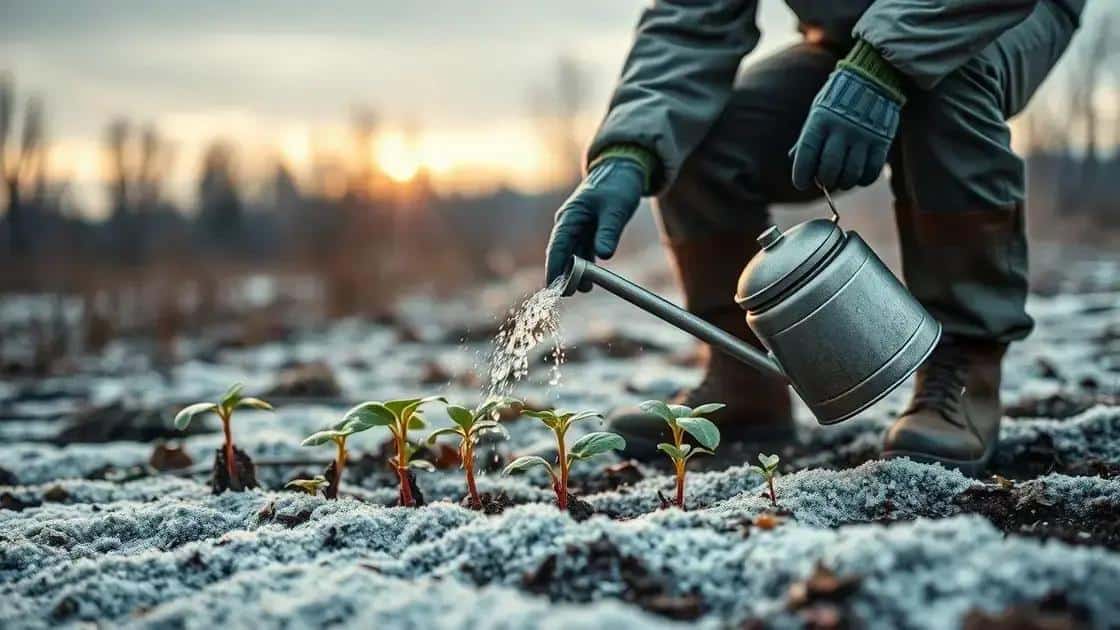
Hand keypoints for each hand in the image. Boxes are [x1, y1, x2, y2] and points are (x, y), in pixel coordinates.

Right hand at [545, 158, 644, 288]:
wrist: (624, 170)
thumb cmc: (618, 185)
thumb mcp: (616, 208)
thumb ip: (609, 231)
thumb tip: (603, 255)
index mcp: (570, 216)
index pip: (557, 246)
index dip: (553, 267)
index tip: (552, 287)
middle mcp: (570, 223)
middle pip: (562, 253)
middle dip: (563, 274)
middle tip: (570, 293)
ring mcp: (578, 227)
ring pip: (573, 254)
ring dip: (576, 272)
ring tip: (584, 289)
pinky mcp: (589, 230)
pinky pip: (584, 252)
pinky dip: (586, 265)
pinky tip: (591, 279)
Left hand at [791, 68, 900, 190]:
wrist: (873, 78)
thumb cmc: (837, 101)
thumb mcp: (818, 112)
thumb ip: (808, 136)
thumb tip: (793, 158)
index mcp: (821, 121)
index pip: (807, 153)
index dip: (801, 173)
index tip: (801, 184)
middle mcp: (841, 128)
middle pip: (830, 168)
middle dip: (824, 181)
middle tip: (824, 181)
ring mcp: (863, 135)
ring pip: (852, 173)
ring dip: (844, 183)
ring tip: (841, 179)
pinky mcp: (882, 139)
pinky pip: (873, 170)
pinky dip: (864, 179)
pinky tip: (858, 176)